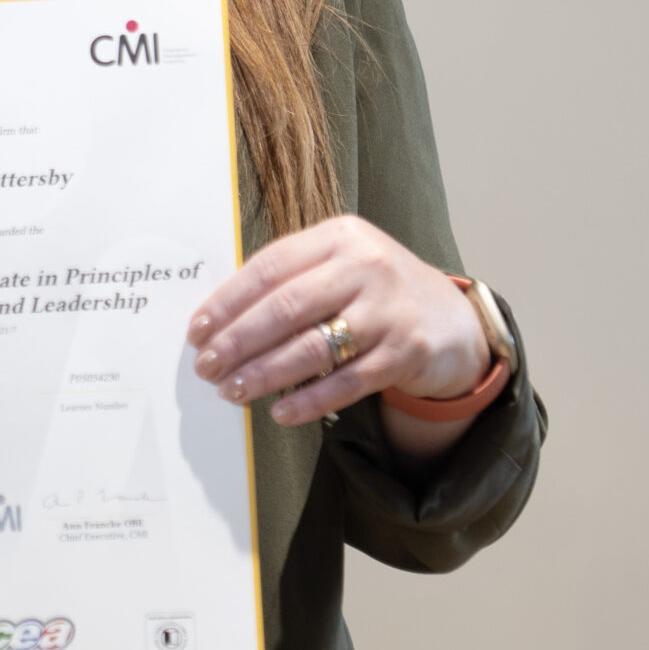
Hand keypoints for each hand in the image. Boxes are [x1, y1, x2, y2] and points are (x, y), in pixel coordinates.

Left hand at [186, 216, 486, 426]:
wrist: (452, 319)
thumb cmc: (375, 291)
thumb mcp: (339, 265)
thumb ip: (290, 279)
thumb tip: (220, 320)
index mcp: (339, 236)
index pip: (269, 268)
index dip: (227, 302)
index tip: (196, 331)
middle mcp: (366, 266)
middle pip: (286, 307)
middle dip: (238, 341)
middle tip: (206, 366)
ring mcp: (389, 309)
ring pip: (313, 346)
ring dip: (265, 373)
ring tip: (231, 391)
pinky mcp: (407, 352)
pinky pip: (348, 382)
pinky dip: (310, 400)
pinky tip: (280, 413)